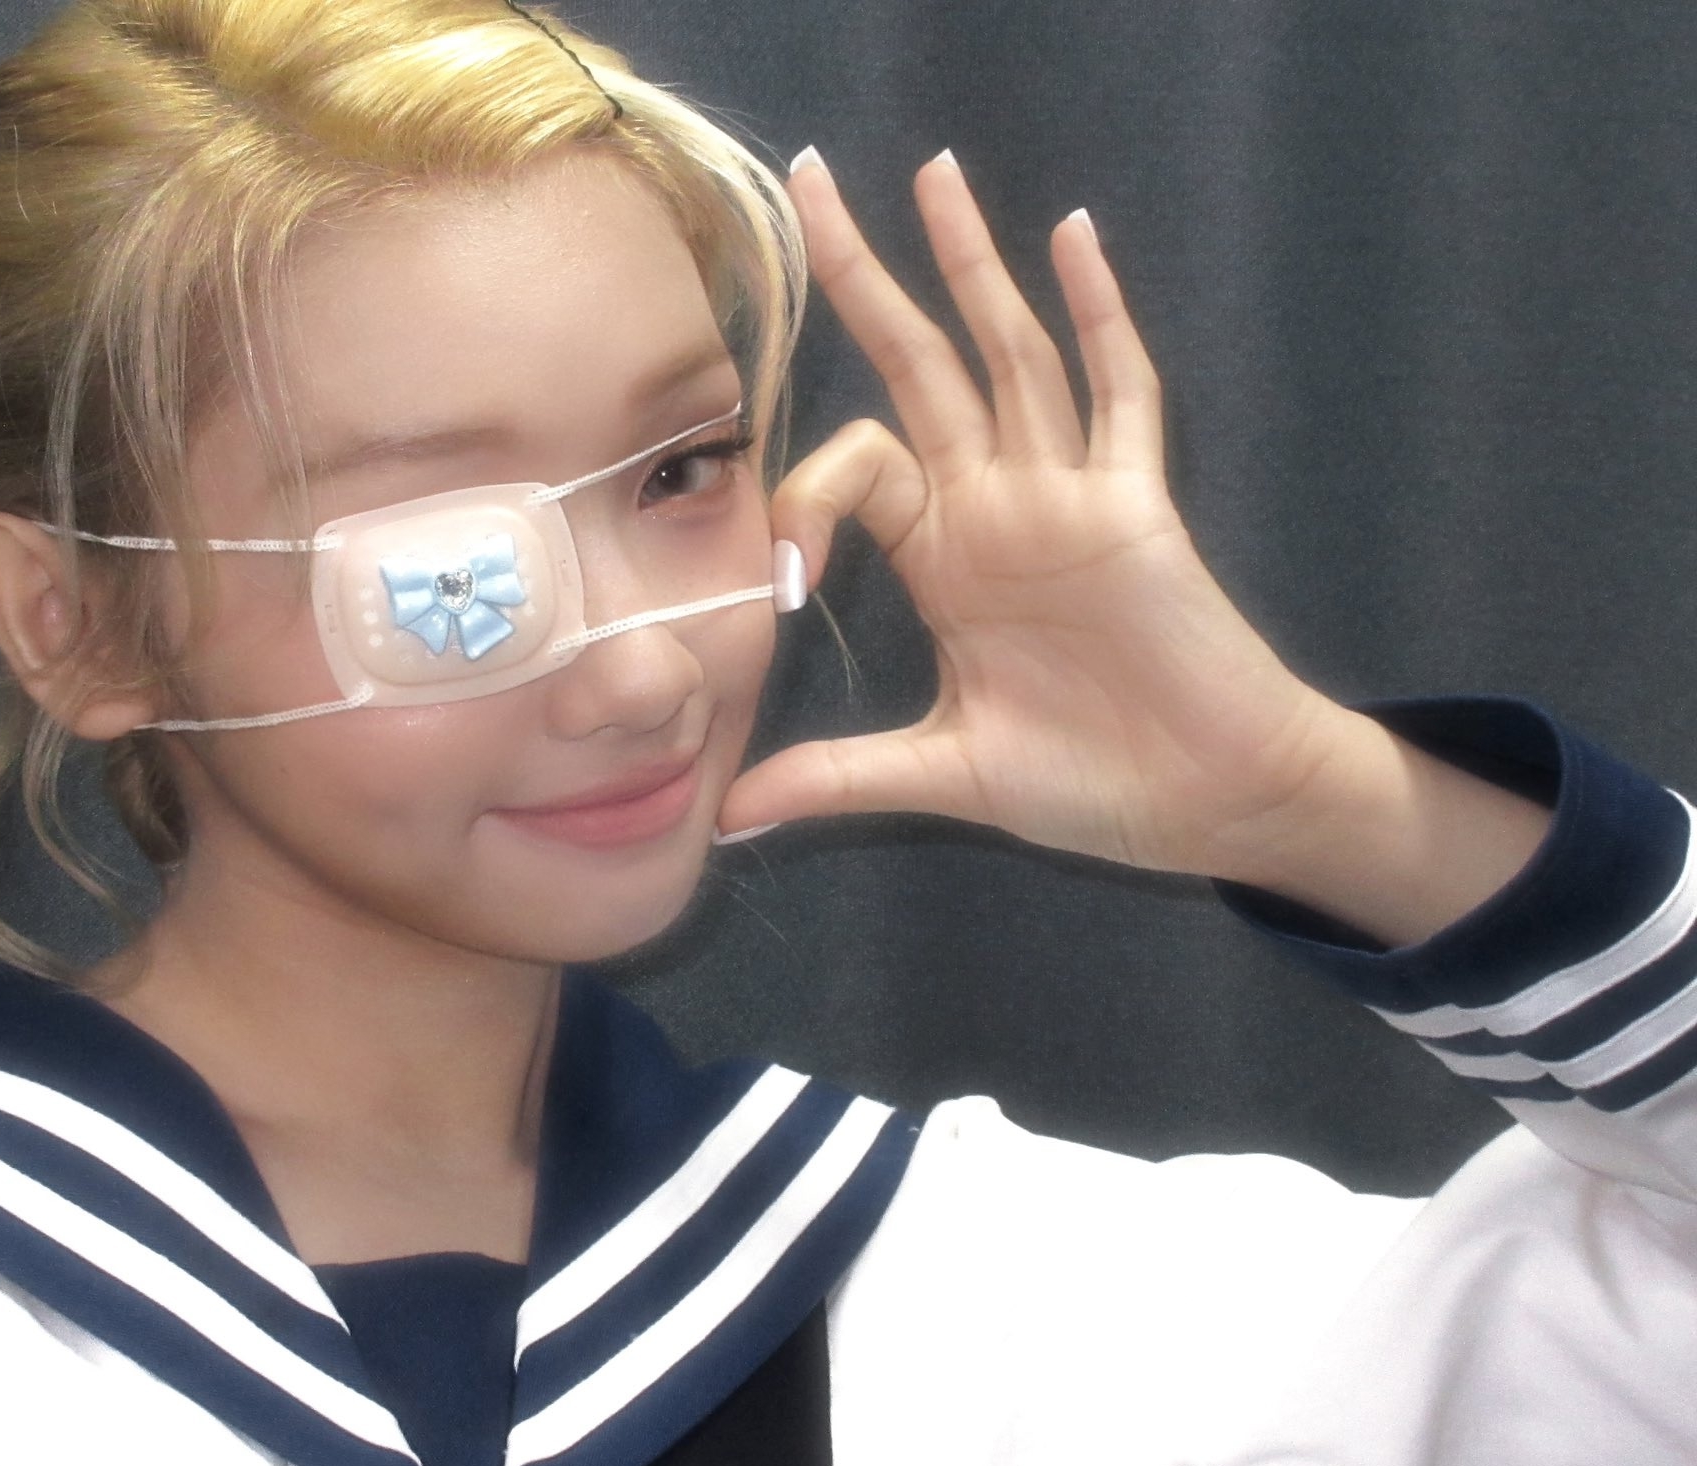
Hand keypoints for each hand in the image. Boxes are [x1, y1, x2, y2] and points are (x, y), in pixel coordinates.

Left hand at [720, 149, 1355, 880]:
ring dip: (969, 263)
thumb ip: (839, 776)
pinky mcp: (1138, 505)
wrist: (1212, 802)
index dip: (803, 491)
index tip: (780, 565)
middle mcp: (996, 506)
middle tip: (806, 176)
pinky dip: (1099, 315)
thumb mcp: (945, 773)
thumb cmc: (1094, 782)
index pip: (856, 469)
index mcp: (945, 558)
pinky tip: (1071, 235)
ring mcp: (1067, 495)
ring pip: (1010, 352)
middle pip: (920, 363)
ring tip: (930, 172)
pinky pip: (1120, 395)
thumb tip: (730, 816)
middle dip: (862, 274)